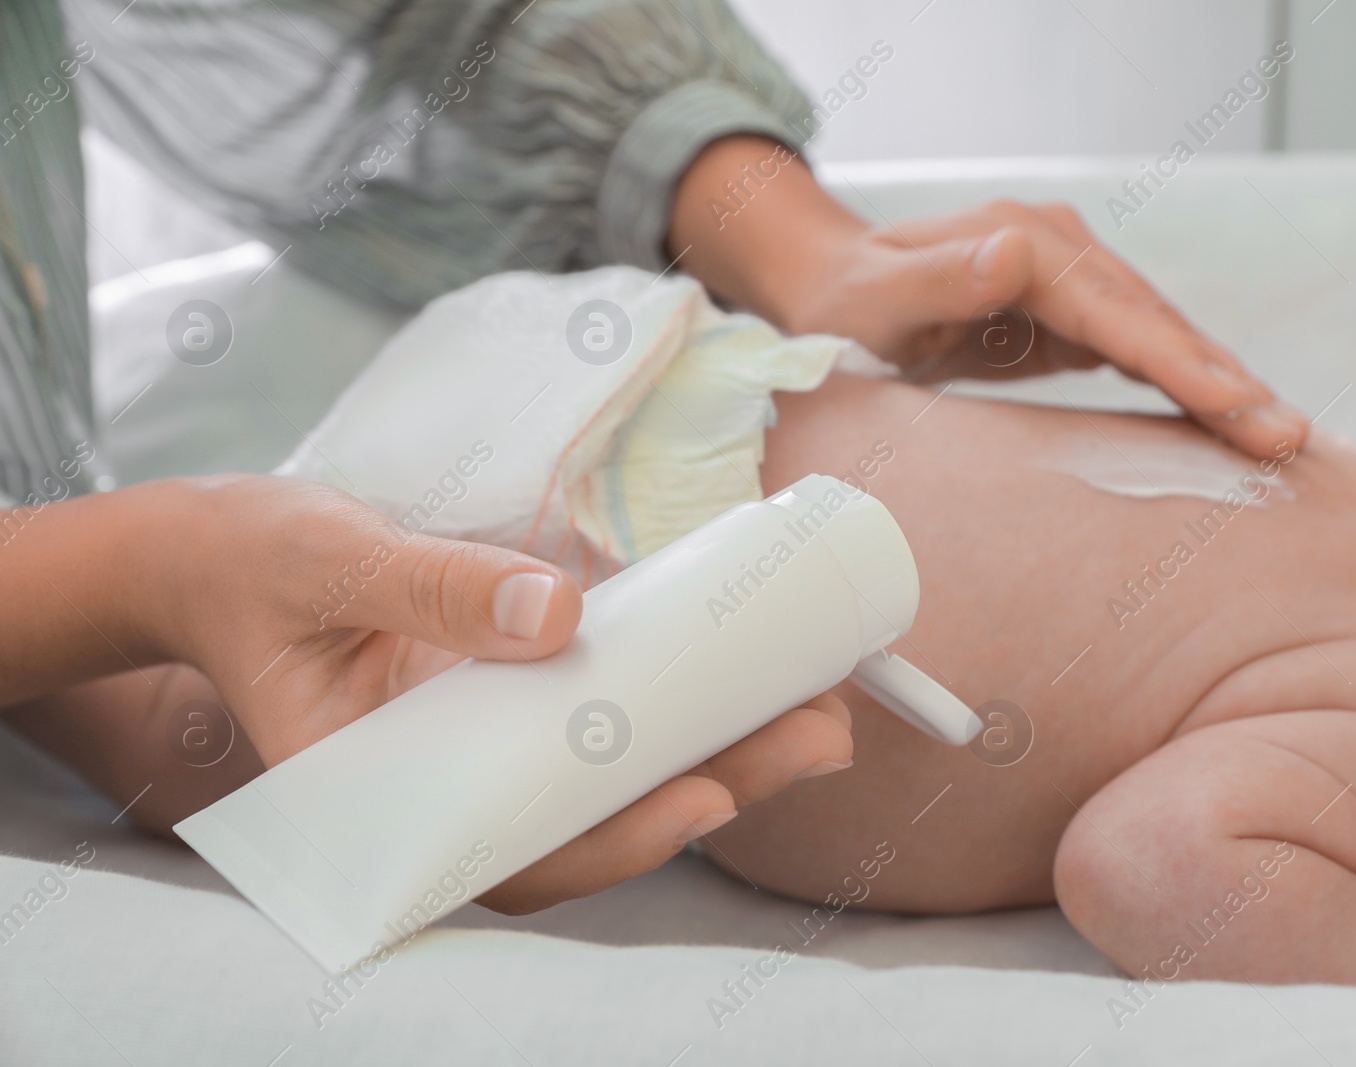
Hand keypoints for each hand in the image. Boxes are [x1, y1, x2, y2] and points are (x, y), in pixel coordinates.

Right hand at [3, 472, 853, 912]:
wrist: (221, 554)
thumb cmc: (251, 568)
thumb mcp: (326, 562)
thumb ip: (429, 586)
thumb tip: (555, 614)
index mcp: (388, 801)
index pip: (512, 854)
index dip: (615, 841)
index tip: (703, 800)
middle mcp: (453, 790)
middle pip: (593, 816)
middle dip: (711, 785)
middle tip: (818, 739)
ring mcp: (488, 748)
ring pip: (612, 772)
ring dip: (718, 744)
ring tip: (820, 708)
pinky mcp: (514, 699)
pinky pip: (603, 714)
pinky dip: (677, 696)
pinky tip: (756, 669)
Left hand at [669, 137, 1306, 459]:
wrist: (832, 288)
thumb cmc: (845, 305)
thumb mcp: (873, 299)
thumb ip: (935, 278)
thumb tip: (1008, 255)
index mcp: (1023, 242)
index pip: (1115, 310)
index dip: (1176, 358)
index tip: (1232, 400)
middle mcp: (1059, 249)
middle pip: (1154, 320)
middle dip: (1222, 379)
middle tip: (1288, 435)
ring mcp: (1070, 277)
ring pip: (1158, 334)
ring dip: (1217, 384)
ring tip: (1278, 436)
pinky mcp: (1070, 311)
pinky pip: (1138, 348)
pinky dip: (1182, 382)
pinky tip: (1224, 417)